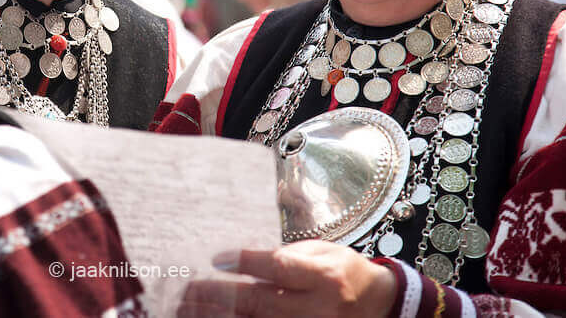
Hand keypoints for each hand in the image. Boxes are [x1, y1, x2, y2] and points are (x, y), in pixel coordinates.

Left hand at [176, 240, 396, 317]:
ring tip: (187, 309)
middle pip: (260, 303)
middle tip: (187, 289)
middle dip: (219, 295)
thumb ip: (284, 257)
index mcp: (323, 276)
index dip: (246, 263)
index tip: (216, 257)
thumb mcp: (320, 252)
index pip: (279, 268)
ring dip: (219, 316)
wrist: (378, 305)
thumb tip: (237, 261)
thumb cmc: (341, 270)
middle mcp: (317, 308)